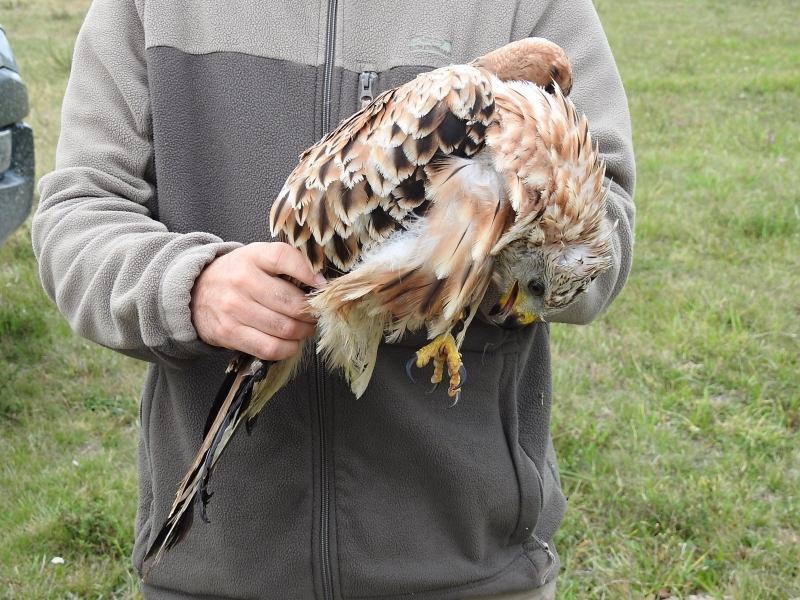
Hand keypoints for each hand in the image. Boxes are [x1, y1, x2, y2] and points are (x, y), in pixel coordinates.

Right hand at [190, 242, 325, 359]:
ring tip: (305, 328)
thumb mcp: (257, 258)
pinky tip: (290, 342)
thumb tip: (322, 282)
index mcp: (252, 256)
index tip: (323, 284)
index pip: (283, 257)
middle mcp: (242, 280)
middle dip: (311, 312)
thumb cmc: (238, 275)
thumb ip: (287, 263)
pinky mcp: (229, 333)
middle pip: (291, 303)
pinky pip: (269, 348)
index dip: (307, 272)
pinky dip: (288, 348)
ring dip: (303, 332)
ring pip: (284, 328)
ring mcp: (233, 308)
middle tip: (315, 314)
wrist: (194, 293)